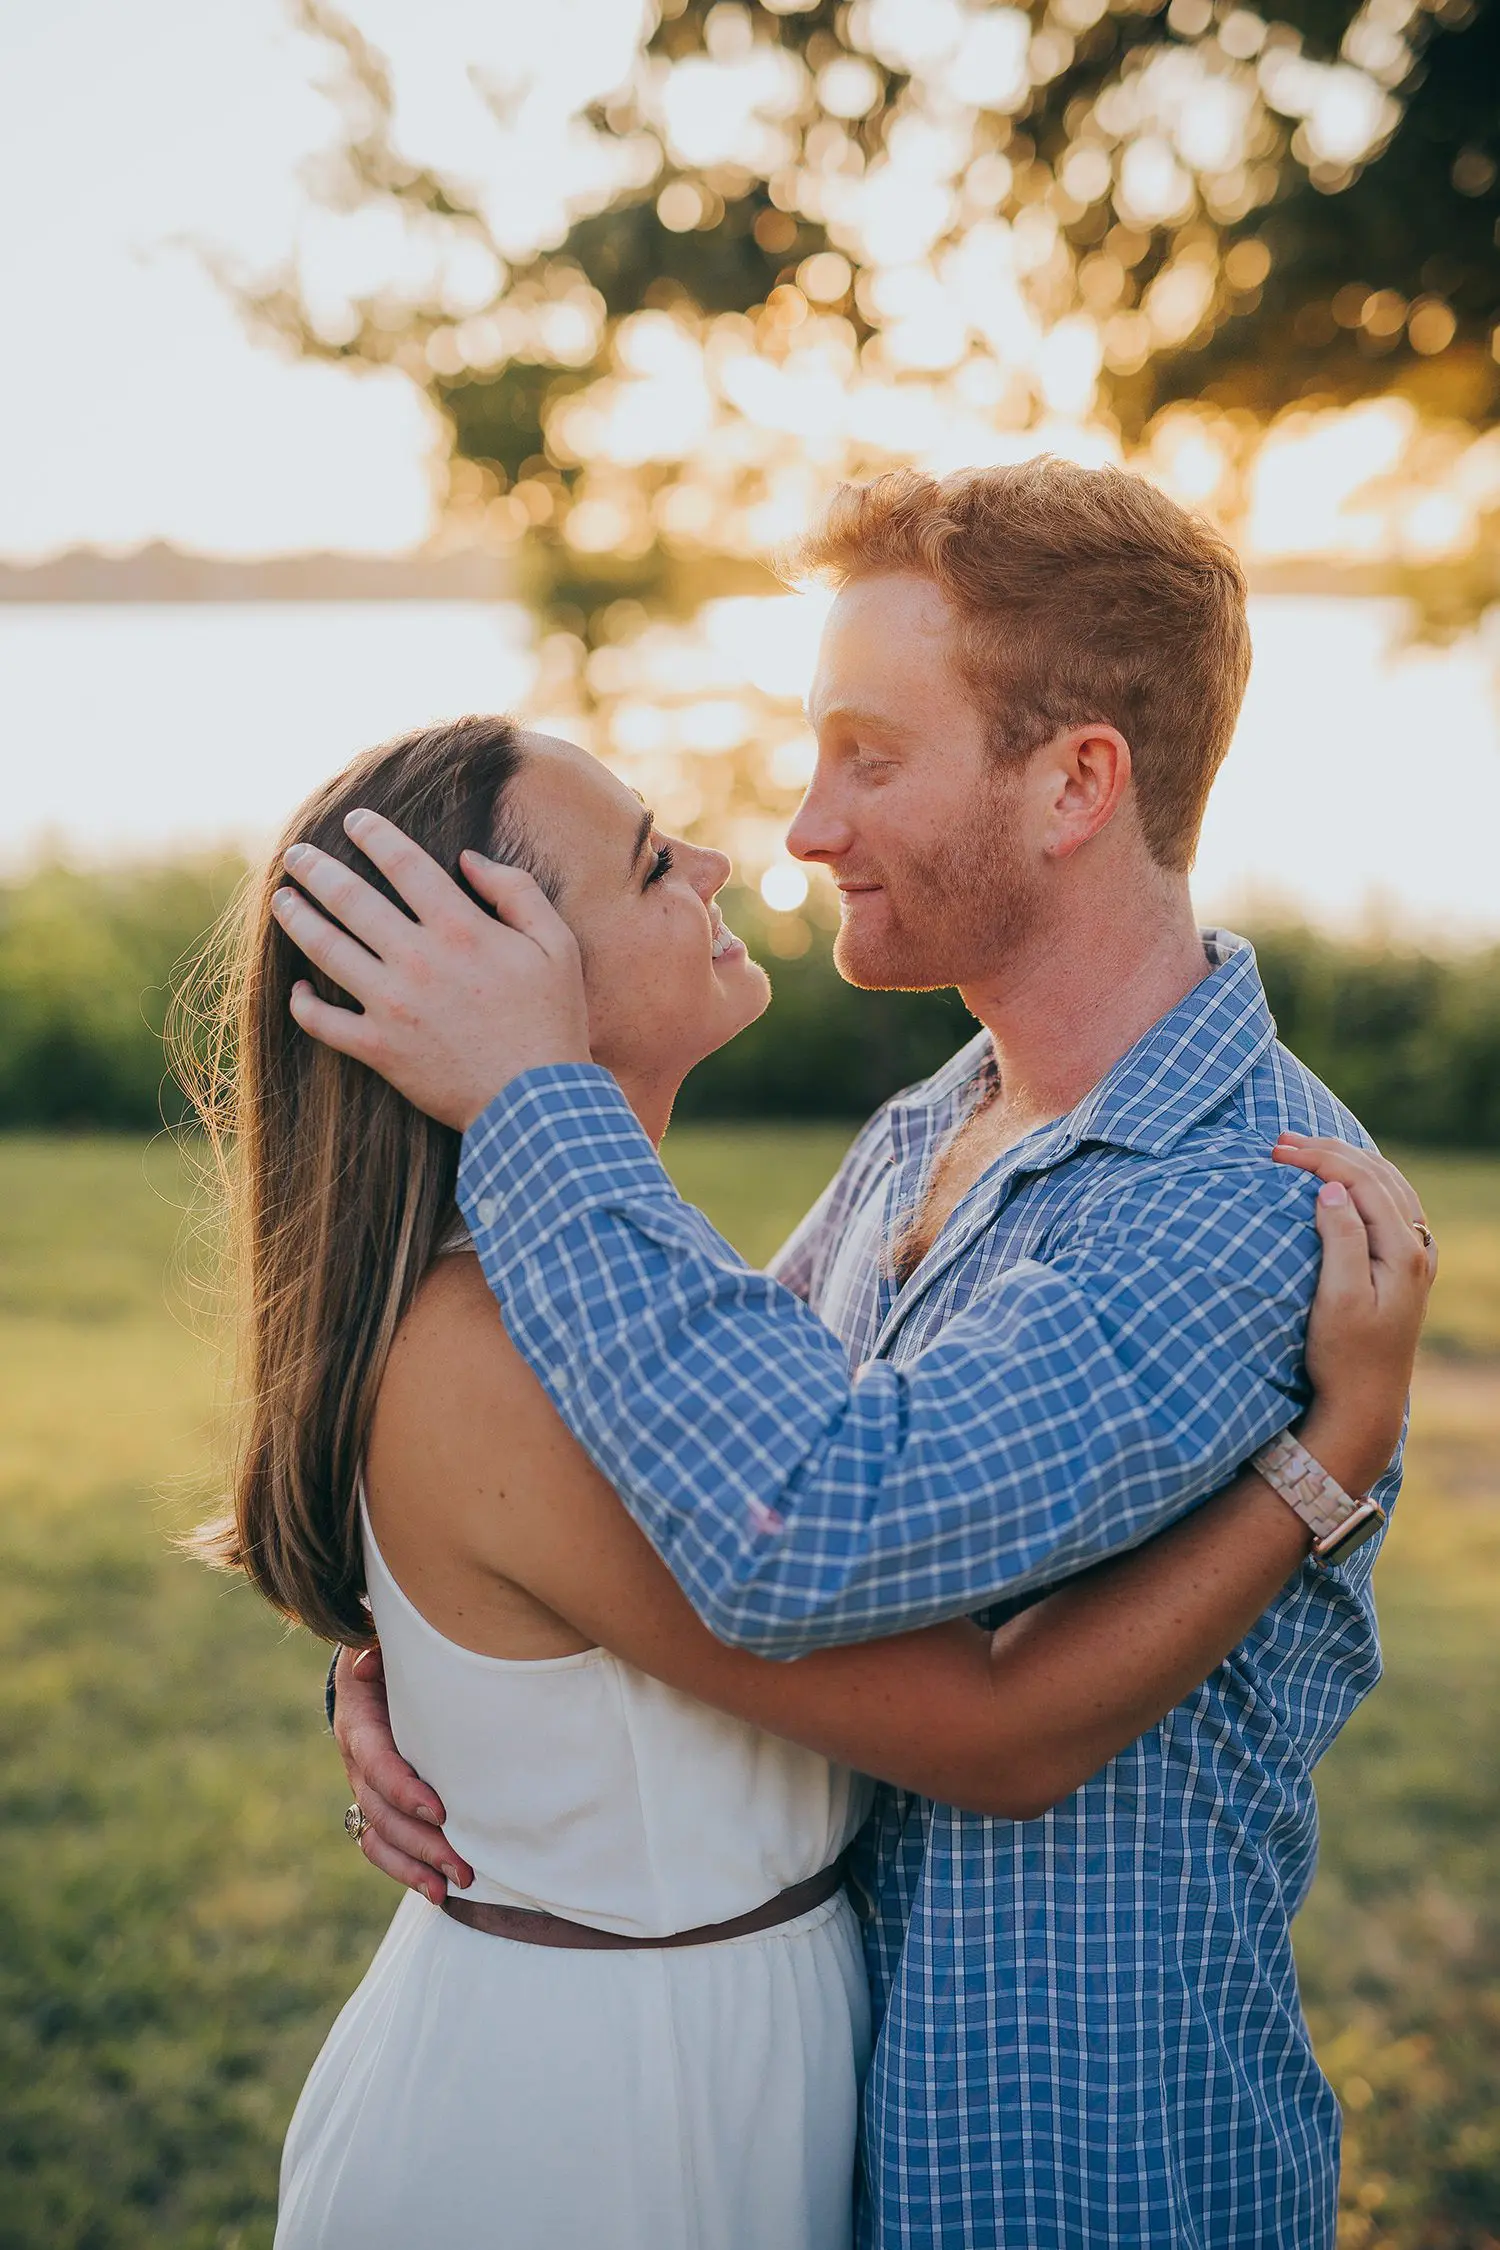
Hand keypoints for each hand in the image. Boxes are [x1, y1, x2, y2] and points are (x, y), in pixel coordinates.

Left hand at [270, 809, 589, 1129]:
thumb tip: (468, 859)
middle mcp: (418, 960)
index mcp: (461, 929)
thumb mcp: (557, 946)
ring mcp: (392, 1005)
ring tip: (282, 899)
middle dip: (316, 869)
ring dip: (297, 918)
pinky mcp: (378, 1048)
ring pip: (326, 949)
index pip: (404, 864)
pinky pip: (323, 1021)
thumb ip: (516, 891)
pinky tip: (295, 988)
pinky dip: (302, 1004)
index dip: (374, 835)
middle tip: (295, 853)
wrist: (536, 1103)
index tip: (354, 820)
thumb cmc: (552, 1022)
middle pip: (351, 898)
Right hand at [333, 1644, 473, 1903]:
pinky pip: (379, 1845)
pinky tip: (436, 1891)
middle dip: (422, 1842)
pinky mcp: (374, 1802)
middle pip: (382, 1812)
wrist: (371, 1666)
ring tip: (451, 1889)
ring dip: (414, 1867)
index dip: (403, 1789)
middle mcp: (356, 1760)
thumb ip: (381, 1650)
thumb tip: (366, 1664)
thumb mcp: (387, 1643)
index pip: (376, 1762)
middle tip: (464, 1866)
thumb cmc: (393, 1654)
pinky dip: (404, 1870)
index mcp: (358, 1721)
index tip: (440, 1810)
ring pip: (379, 1836)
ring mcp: (362, 1786)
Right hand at [1272, 1135, 1435, 1494]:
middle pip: (1377, 1176)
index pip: (1362, 1181)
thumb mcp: (1338, 1298)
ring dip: (1345, 1161)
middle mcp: (1417, 1247)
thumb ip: (1341, 1240)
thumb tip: (1332, 1190)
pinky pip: (1387, 1204)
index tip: (1277, 1151)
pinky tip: (1338, 1180)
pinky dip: (1360, 1181)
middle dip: (1329, 1152)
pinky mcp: (1402, 1267)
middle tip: (1280, 1142)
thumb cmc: (1343, 1355)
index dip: (1320, 1158)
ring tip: (1304, 1149)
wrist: (1365, 1402)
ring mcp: (1413, 1256)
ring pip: (1386, 1185)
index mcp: (1404, 1251)